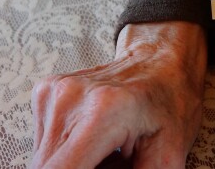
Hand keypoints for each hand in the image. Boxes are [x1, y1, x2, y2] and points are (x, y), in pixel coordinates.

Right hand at [30, 21, 206, 168]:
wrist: (162, 57)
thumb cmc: (171, 101)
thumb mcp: (169, 154)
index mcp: (104, 112)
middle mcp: (71, 99)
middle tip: (115, 165)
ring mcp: (54, 93)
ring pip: (43, 162)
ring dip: (73, 168)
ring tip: (107, 157)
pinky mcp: (44, 93)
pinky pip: (44, 144)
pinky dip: (66, 155)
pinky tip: (93, 143)